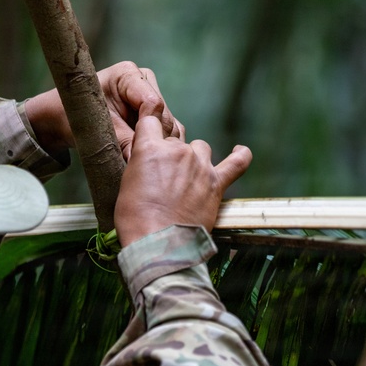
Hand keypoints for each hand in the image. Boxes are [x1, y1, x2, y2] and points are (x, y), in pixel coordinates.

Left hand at [23, 61, 183, 159]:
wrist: (62, 118)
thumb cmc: (75, 117)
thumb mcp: (97, 130)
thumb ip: (122, 142)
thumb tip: (140, 161)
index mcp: (128, 73)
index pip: (153, 103)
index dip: (149, 128)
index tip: (138, 149)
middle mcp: (144, 81)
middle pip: (164, 115)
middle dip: (154, 139)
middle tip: (138, 160)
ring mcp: (150, 96)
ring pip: (169, 125)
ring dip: (158, 145)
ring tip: (140, 160)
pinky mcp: (153, 113)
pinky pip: (167, 132)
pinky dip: (159, 146)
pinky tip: (145, 157)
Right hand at [114, 116, 251, 246]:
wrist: (159, 243)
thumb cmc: (136, 218)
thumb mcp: (125, 183)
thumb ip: (141, 163)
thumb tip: (151, 162)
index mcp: (150, 148)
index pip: (150, 121)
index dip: (149, 130)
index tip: (149, 136)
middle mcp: (178, 151)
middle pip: (174, 142)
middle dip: (169, 157)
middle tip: (162, 182)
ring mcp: (200, 166)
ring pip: (200, 148)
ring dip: (194, 159)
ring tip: (186, 179)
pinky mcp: (216, 184)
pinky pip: (237, 163)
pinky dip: (240, 156)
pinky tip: (240, 151)